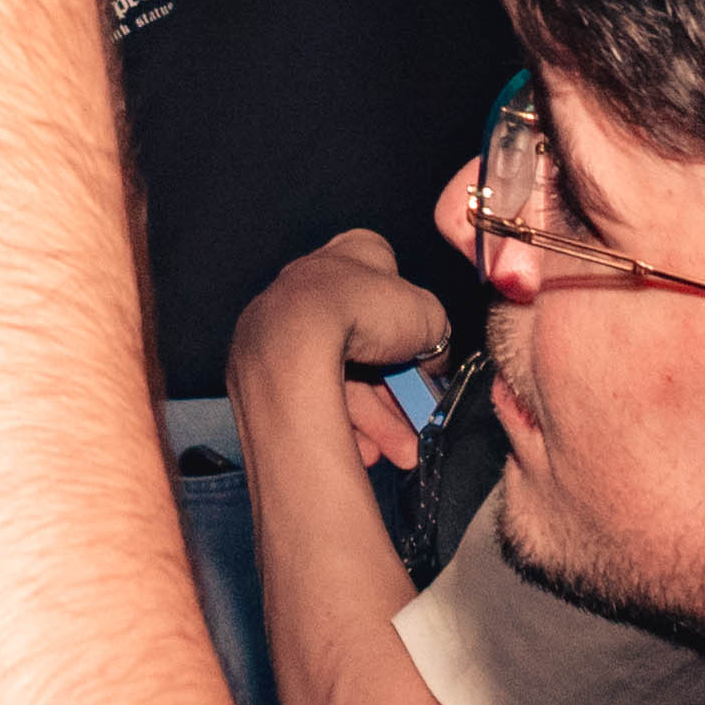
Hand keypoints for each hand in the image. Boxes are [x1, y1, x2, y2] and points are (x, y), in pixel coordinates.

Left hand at [235, 230, 454, 472]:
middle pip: (367, 342)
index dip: (410, 317)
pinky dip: (344, 425)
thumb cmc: (361, 309)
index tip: (425, 350)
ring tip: (402, 451)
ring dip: (378, 420)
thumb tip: (434, 359)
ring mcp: (288, 325)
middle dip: (396, 388)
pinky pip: (316, 398)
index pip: (388, 279)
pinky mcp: (270, 365)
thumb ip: (434, 332)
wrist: (297, 340)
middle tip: (418, 418)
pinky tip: (368, 451)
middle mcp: (314, 284)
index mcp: (353, 253)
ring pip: (343, 378)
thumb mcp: (428, 315)